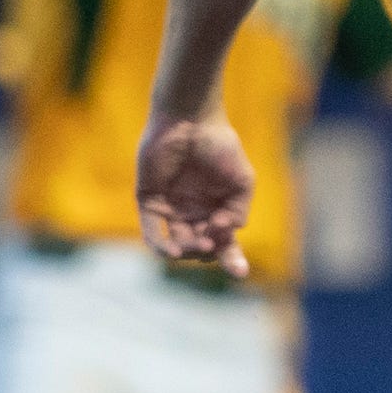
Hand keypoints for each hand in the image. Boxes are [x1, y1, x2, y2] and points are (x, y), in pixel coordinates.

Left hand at [137, 112, 256, 277]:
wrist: (191, 120)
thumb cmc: (220, 147)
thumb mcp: (242, 182)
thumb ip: (239, 211)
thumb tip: (224, 235)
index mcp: (217, 211)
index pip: (223, 244)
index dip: (232, 260)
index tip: (240, 272)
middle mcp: (193, 214)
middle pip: (200, 250)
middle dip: (208, 252)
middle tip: (212, 242)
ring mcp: (170, 209)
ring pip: (177, 245)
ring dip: (188, 251)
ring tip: (199, 243)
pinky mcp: (149, 201)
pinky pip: (152, 232)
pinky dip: (161, 246)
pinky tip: (174, 251)